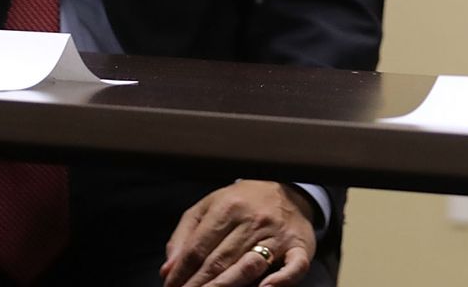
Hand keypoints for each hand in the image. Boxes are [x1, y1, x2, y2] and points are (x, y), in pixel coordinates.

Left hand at [161, 179, 317, 286]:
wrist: (289, 190)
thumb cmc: (243, 203)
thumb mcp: (209, 206)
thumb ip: (185, 235)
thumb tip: (168, 268)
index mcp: (228, 208)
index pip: (197, 248)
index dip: (180, 272)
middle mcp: (253, 220)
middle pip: (219, 260)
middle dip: (197, 284)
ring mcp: (277, 235)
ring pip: (249, 265)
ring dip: (226, 286)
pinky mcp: (299, 247)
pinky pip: (294, 267)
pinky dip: (280, 281)